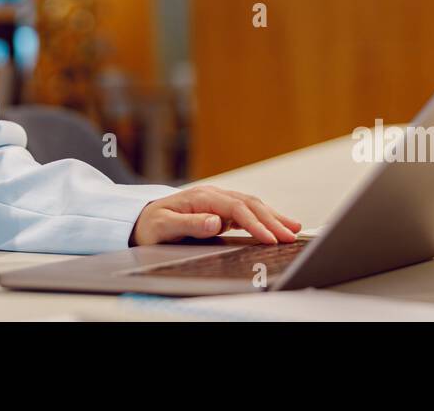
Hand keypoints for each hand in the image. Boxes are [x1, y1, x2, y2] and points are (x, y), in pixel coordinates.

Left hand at [129, 186, 301, 246]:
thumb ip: (189, 224)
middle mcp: (213, 196)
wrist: (140, 220)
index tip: (270, 238)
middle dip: (272, 220)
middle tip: (291, 236)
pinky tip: (276, 226)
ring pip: (251, 206)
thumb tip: (215, 222)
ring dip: (273, 217)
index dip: (256, 223)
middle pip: (249, 204)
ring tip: (293, 229)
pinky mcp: (219, 210)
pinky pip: (246, 213)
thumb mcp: (163, 227)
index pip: (236, 208)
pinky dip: (264, 219)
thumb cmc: (150, 225)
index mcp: (202, 197)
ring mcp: (217, 202)